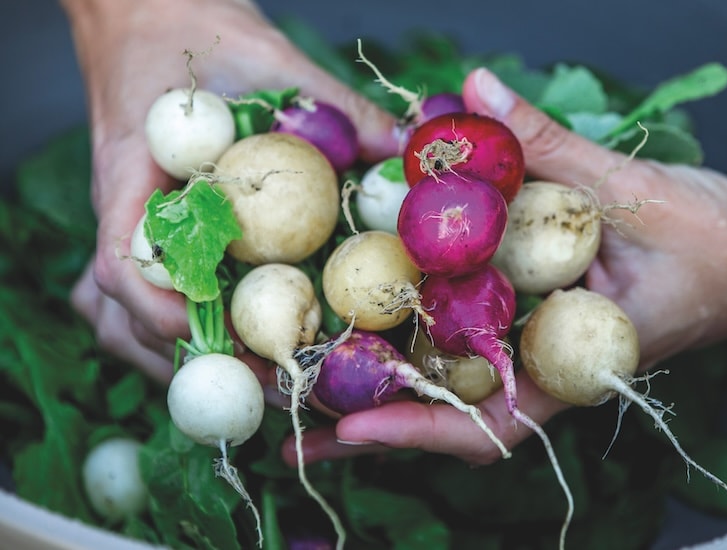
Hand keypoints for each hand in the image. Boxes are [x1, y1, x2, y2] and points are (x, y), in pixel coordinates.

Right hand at [62, 0, 397, 380]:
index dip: (162, 312)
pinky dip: (170, 332)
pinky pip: (137, 297)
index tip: (218, 338)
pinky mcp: (145, 230)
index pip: (123, 261)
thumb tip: (406, 147)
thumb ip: (333, 104)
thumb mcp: (267, 57)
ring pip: (117, 318)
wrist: (147, 13)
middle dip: (184, 361)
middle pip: (119, 313)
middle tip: (264, 382)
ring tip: (247, 382)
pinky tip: (222, 344)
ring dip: (172, 360)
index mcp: (133, 174)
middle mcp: (122, 213)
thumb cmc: (193, 29)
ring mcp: (127, 227)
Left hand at [284, 67, 726, 466]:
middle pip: (451, 418)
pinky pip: (469, 339)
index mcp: (579, 361)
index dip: (420, 429)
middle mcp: (549, 365)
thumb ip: (547, 143)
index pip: (493, 421)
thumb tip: (473, 89)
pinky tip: (367, 327)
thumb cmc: (715, 236)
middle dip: (375, 428)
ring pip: (453, 386)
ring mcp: (538, 346)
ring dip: (382, 390)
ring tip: (305, 393)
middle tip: (292, 434)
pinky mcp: (533, 318)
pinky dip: (418, 338)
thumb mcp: (633, 188)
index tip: (349, 427)